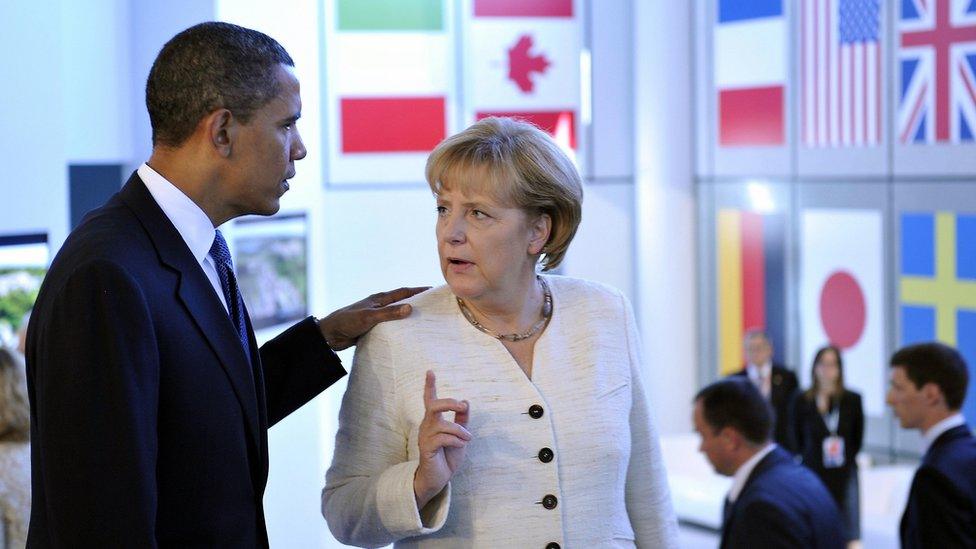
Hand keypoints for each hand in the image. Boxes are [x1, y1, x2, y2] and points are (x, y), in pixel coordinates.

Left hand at [318, 287, 428, 350]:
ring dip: (408, 316)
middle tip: (432, 306)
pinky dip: (399, 328)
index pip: (403, 292)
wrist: (330, 335)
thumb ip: (389, 313)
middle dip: (416, 302)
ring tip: (424, 321)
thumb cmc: (347, 321)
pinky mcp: (372, 328)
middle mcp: (379, 306)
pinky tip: (406, 335)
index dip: (418, 291)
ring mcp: (376, 317)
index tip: (432, 290)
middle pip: (401, 302)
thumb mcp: (370, 317)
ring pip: (396, 315)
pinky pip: (390, 327)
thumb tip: (410, 307)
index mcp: (379, 299)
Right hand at [414, 370, 470, 508]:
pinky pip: (443, 438)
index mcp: (434, 421)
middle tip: (462, 406)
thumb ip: (462, 420)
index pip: (429, 400)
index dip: (429, 385)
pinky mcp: (427, 449)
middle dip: (449, 403)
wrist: (439, 478)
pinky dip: (456, 440)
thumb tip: (466, 401)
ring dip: (459, 430)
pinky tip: (461, 445)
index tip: (430, 371)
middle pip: (433, 406)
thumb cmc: (447, 456)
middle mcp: (427, 426)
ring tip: (467, 438)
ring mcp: (425, 437)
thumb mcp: (460, 436)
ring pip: (442, 424)